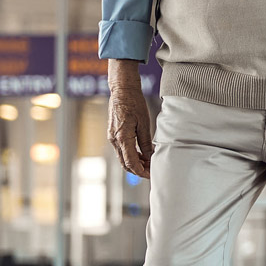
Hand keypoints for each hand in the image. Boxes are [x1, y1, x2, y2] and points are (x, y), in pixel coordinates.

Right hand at [106, 59, 152, 178]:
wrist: (122, 89)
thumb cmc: (133, 103)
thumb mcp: (144, 123)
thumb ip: (146, 142)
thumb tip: (150, 157)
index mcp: (121, 138)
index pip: (131, 162)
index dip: (141, 171)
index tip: (152, 175)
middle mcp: (114, 139)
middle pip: (125, 163)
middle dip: (139, 170)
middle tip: (153, 171)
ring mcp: (112, 137)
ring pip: (123, 157)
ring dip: (136, 163)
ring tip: (150, 163)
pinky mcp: (113, 134)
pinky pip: (122, 149)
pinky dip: (132, 155)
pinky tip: (143, 154)